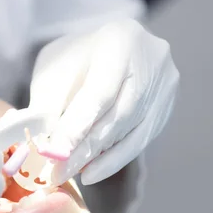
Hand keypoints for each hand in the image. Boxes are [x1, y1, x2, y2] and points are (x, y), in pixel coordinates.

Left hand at [28, 19, 178, 184]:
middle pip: (118, 115)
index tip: (56, 153)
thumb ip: (49, 103)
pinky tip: (93, 171)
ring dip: (99, 159)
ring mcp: (165, 85)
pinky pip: (140, 140)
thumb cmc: (74, 60)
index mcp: (121, 39)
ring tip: (72, 174)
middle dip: (85, 149)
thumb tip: (45, 144)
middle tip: (59, 172)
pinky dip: (114, 159)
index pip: (100, 92)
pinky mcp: (167, 107)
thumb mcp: (53, 70)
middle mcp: (152, 60)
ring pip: (132, 132)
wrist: (107, 48)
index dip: (78, 126)